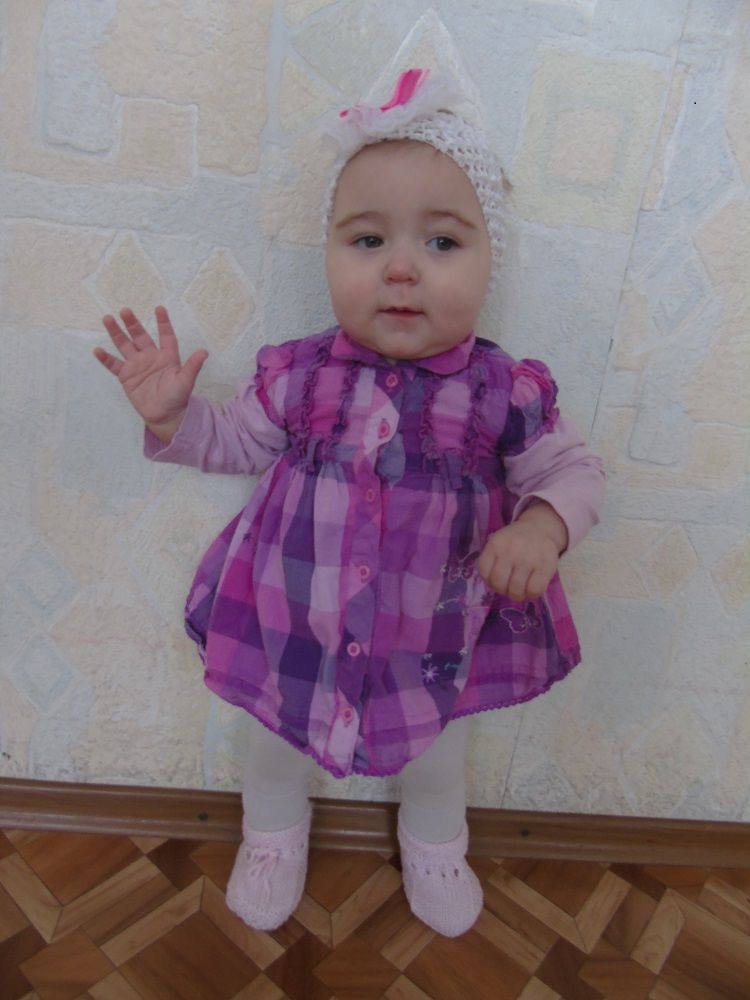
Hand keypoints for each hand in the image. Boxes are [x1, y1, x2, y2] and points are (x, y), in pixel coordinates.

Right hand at [94, 306, 207, 439]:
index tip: (160, 308)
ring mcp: (137, 365)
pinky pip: (114, 365)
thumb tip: (204, 352)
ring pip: (124, 345)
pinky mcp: (126, 376)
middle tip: (125, 310)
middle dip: (132, 323)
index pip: (165, 336)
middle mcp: (151, 357)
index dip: (163, 323)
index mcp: (167, 356)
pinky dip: (106, 358)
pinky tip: (97, 350)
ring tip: (107, 319)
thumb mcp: (186, 381)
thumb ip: (192, 366)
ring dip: (116, 333)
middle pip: (140, 336)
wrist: (165, 415)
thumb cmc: (178, 398)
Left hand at [477, 502, 566, 600]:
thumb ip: (492, 560)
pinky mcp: (545, 567)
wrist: (540, 528)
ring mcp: (528, 559)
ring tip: (521, 590)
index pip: (484, 572)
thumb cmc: (516, 541)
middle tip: (509, 589)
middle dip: (503, 591)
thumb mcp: (499, 542)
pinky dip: (532, 595)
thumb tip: (492, 584)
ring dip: (518, 595)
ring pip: (516, 590)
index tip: (497, 581)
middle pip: (499, 584)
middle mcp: (510, 551)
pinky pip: (534, 590)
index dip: (489, 582)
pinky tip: (532, 589)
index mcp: (495, 544)